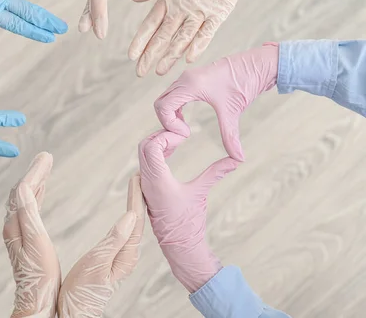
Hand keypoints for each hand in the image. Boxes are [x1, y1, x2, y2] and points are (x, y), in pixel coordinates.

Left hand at [4, 152, 60, 317]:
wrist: (36, 298)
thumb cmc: (39, 275)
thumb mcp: (36, 242)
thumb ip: (28, 214)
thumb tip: (23, 186)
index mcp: (15, 224)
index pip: (23, 189)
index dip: (35, 171)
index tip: (48, 156)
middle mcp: (13, 224)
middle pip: (21, 190)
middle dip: (35, 172)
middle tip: (48, 157)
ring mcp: (17, 230)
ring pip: (24, 198)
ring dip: (35, 181)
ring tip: (46, 167)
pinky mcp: (24, 236)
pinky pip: (28, 207)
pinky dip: (35, 194)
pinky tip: (41, 191)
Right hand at [57, 175, 144, 316]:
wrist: (75, 311)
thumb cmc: (83, 291)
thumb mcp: (98, 263)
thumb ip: (115, 240)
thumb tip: (131, 216)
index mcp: (126, 254)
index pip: (136, 220)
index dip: (136, 198)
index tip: (136, 178)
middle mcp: (128, 254)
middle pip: (137, 220)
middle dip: (139, 197)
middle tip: (139, 176)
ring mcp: (122, 257)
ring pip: (132, 225)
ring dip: (134, 205)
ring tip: (135, 188)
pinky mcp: (115, 258)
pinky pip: (125, 232)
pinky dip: (127, 216)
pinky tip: (126, 212)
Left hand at [129, 0, 274, 75]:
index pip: (150, 23)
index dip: (141, 40)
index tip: (132, 56)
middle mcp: (183, 5)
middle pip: (163, 35)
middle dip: (150, 55)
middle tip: (140, 72)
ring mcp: (202, 9)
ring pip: (182, 38)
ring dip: (170, 56)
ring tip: (159, 71)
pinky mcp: (220, 11)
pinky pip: (207, 33)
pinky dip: (198, 46)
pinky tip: (188, 59)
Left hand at [138, 130, 238, 292]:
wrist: (178, 246)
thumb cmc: (188, 222)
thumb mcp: (201, 193)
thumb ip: (216, 173)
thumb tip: (237, 160)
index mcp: (157, 180)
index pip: (151, 147)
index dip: (165, 136)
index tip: (184, 136)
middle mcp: (146, 180)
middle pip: (144, 146)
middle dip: (161, 136)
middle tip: (180, 135)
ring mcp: (144, 184)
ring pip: (143, 154)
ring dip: (157, 144)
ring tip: (177, 141)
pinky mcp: (146, 187)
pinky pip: (145, 163)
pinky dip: (156, 153)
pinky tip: (171, 152)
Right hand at [154, 43, 278, 160]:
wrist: (257, 64)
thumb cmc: (245, 82)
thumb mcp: (234, 111)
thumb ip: (231, 136)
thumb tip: (238, 158)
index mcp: (191, 85)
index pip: (164, 107)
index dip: (169, 124)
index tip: (186, 134)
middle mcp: (185, 79)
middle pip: (160, 103)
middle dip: (167, 121)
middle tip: (183, 134)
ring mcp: (187, 77)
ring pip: (165, 98)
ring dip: (169, 115)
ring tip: (184, 128)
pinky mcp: (191, 78)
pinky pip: (172, 94)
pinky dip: (173, 108)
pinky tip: (185, 118)